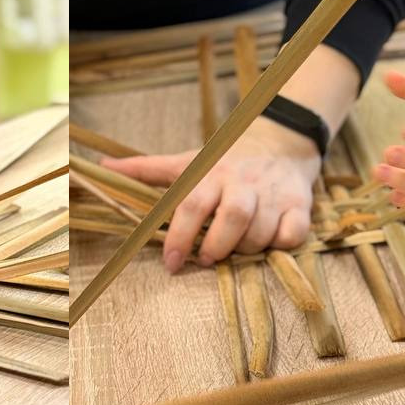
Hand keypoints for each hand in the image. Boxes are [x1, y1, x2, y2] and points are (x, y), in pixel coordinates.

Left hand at [104, 117, 321, 271]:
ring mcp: (274, 193)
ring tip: (235, 250)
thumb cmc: (227, 160)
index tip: (170, 263)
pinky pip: (292, 235)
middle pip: (233, 218)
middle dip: (217, 246)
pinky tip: (269, 242)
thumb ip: (147, 169)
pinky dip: (280, 245)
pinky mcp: (300, 204)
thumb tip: (104, 168)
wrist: (282, 140)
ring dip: (245, 250)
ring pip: (261, 232)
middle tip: (207, 258)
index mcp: (212, 173)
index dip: (179, 236)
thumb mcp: (188, 160)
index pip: (192, 205)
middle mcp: (244, 182)